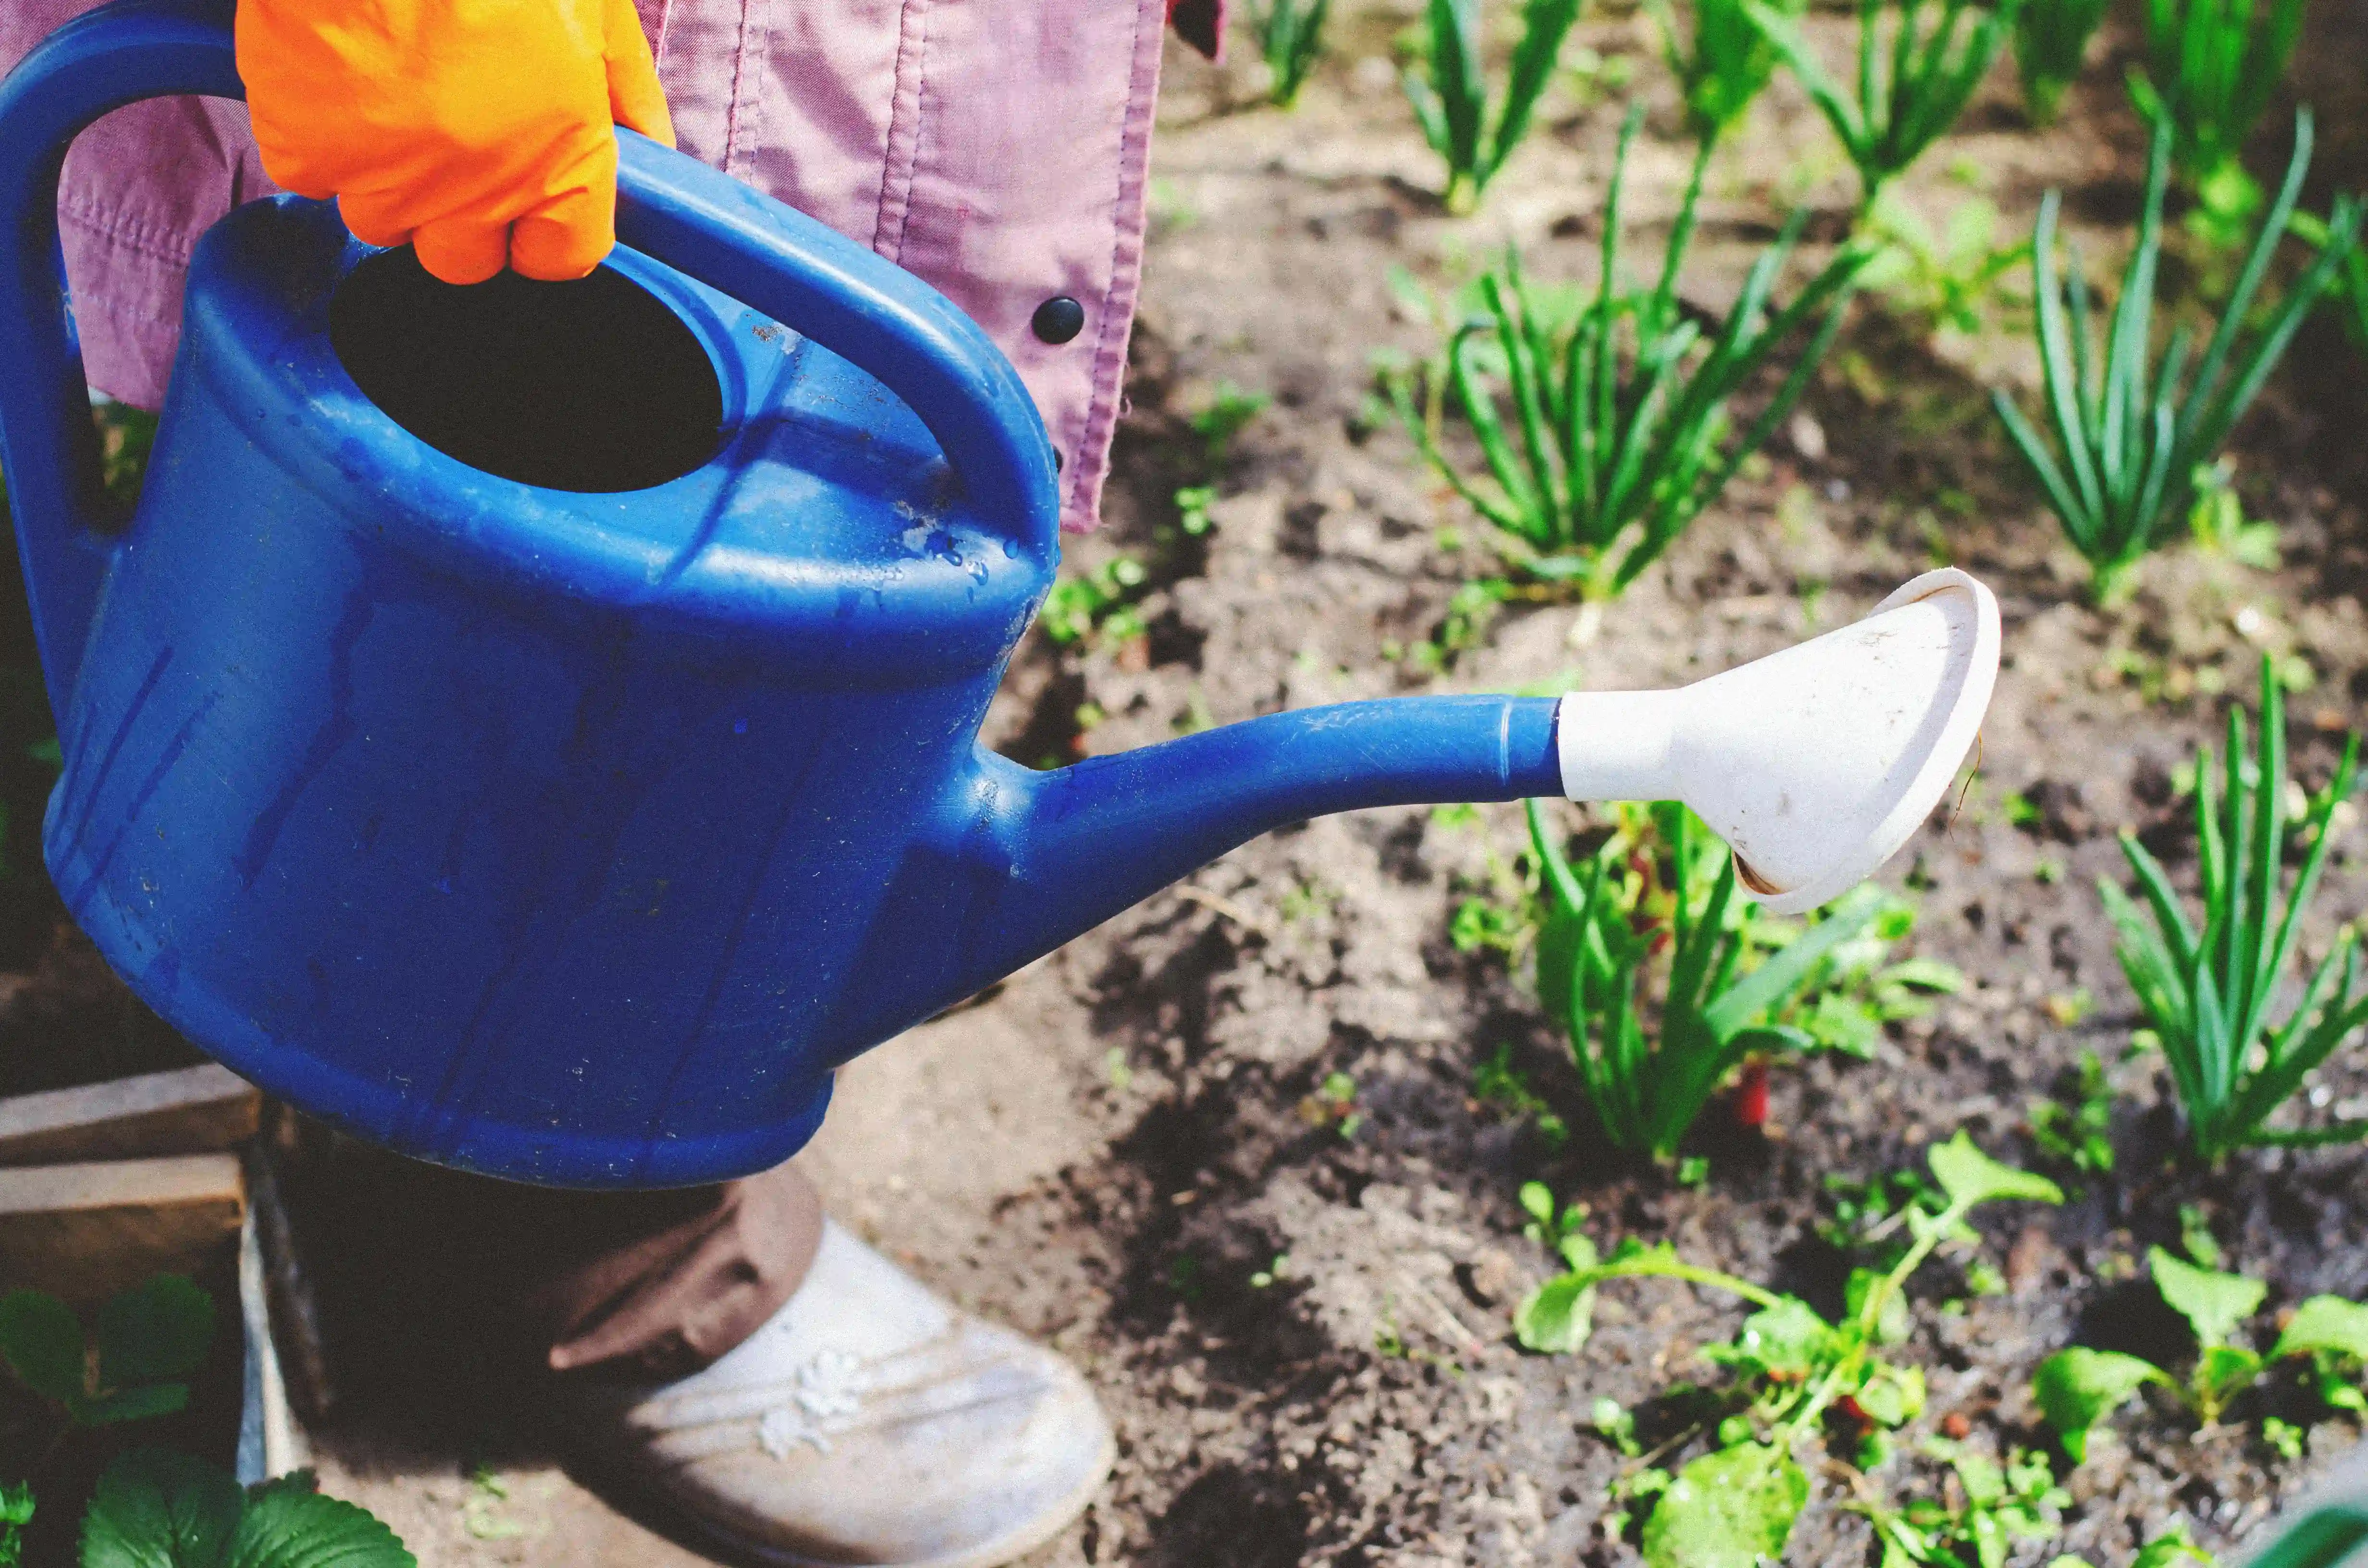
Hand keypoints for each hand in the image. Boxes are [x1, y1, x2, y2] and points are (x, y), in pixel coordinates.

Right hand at [236, 0, 674, 283]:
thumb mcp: (595, 9)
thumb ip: (626, 89)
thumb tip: (651, 146)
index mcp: (556, 168)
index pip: (558, 258)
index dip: (543, 231)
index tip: (531, 201)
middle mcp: (474, 193)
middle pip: (463, 260)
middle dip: (459, 216)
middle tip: (452, 142)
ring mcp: (383, 179)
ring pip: (381, 221)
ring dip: (387, 176)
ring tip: (390, 95)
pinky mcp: (302, 151)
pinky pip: (308, 173)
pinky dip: (316, 136)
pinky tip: (333, 77)